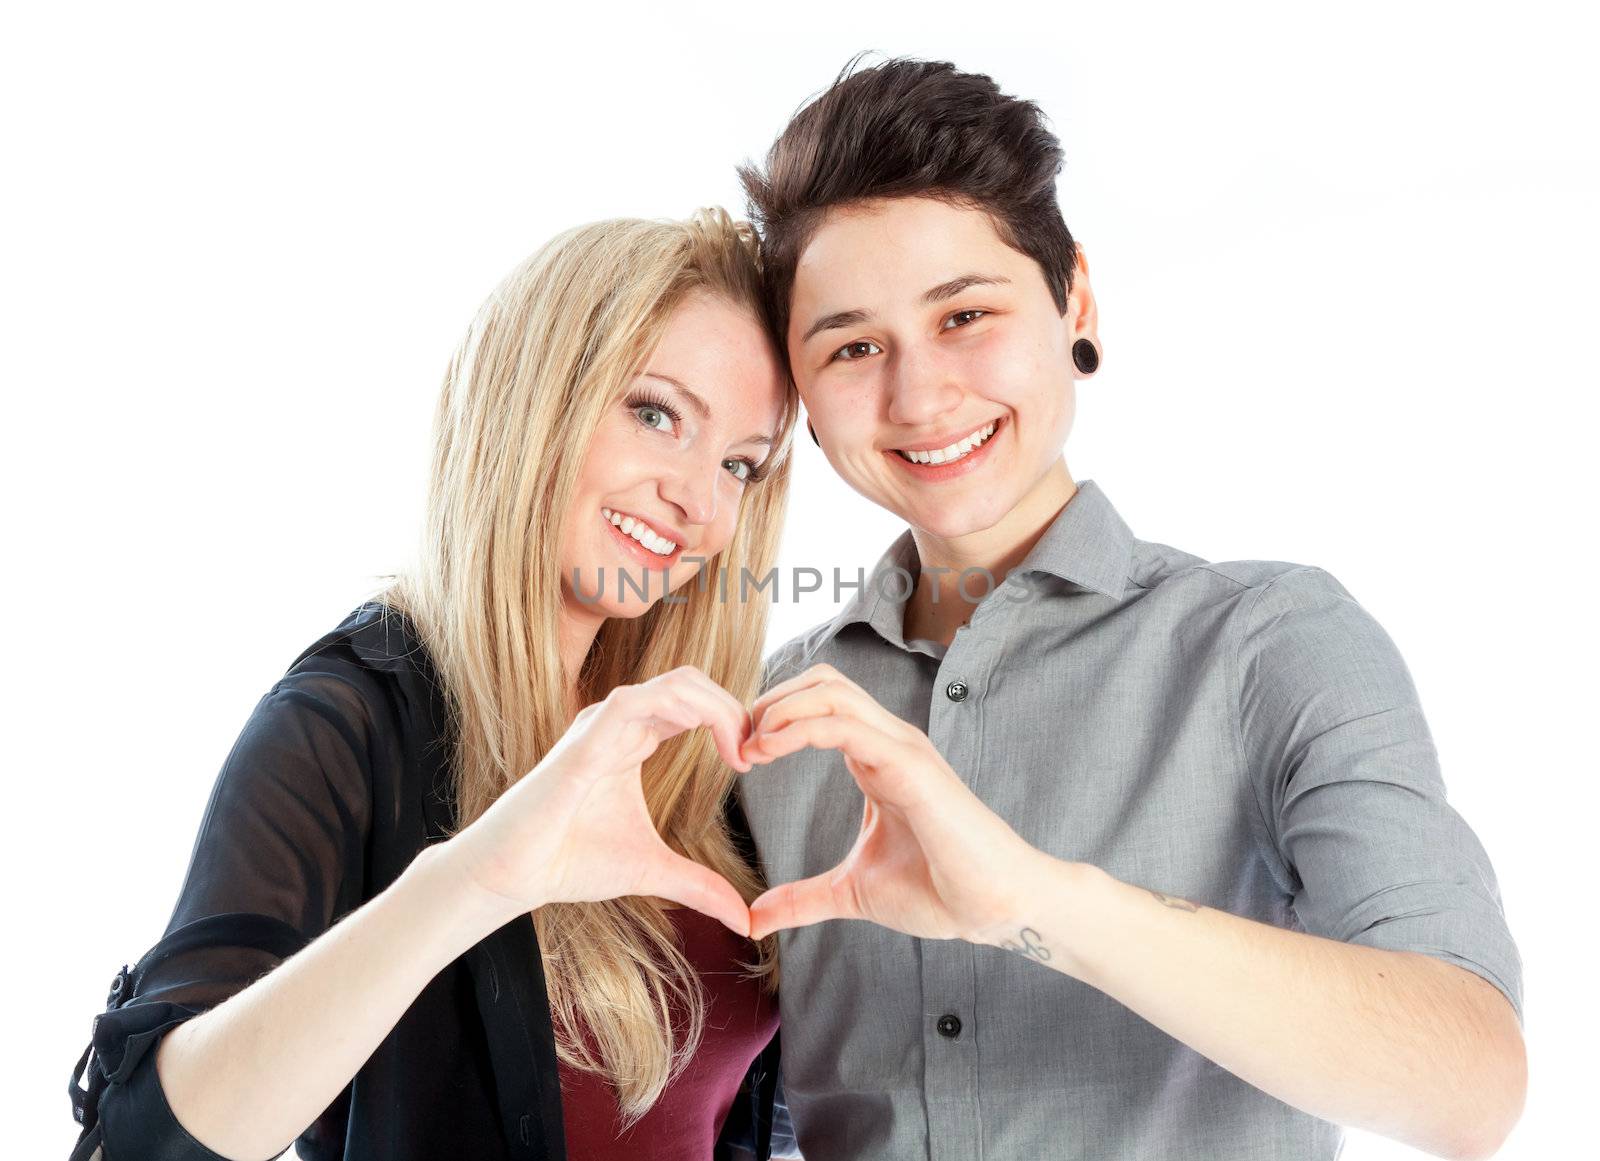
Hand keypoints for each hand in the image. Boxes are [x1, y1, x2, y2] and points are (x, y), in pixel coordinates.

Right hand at [441, 665, 754, 934]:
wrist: (514, 874)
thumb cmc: (569, 862)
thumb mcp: (653, 871)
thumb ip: (700, 886)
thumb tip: (746, 919)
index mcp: (635, 738)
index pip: (696, 703)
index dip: (733, 722)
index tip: (755, 763)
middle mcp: (620, 721)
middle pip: (694, 683)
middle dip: (736, 709)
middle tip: (758, 754)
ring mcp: (603, 724)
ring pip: (676, 682)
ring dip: (720, 708)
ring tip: (741, 752)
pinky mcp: (586, 738)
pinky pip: (639, 700)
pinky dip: (684, 709)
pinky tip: (709, 741)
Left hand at [741, 663, 1041, 942]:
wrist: (995, 908)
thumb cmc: (940, 891)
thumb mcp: (853, 892)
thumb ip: (805, 898)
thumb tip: (756, 918)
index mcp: (877, 758)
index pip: (821, 703)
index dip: (773, 718)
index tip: (739, 755)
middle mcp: (890, 741)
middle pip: (822, 681)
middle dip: (771, 700)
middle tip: (737, 744)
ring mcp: (902, 748)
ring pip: (831, 690)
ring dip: (779, 708)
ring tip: (750, 747)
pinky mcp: (911, 766)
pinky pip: (847, 725)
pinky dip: (800, 727)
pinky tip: (770, 751)